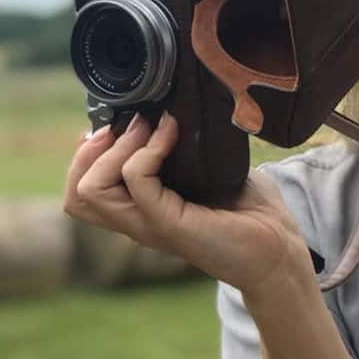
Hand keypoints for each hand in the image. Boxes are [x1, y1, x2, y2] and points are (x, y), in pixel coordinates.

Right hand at [63, 113, 313, 298]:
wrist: (281, 250)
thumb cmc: (253, 212)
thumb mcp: (213, 171)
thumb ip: (190, 147)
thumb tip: (178, 109)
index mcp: (142, 210)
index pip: (84, 190)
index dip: (88, 155)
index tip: (119, 123)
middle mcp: (139, 221)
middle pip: (77, 195)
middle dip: (90, 152)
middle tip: (128, 125)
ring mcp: (151, 226)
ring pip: (90, 192)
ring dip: (114, 150)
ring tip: (147, 129)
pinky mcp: (171, 225)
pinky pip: (137, 182)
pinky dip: (148, 150)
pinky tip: (172, 133)